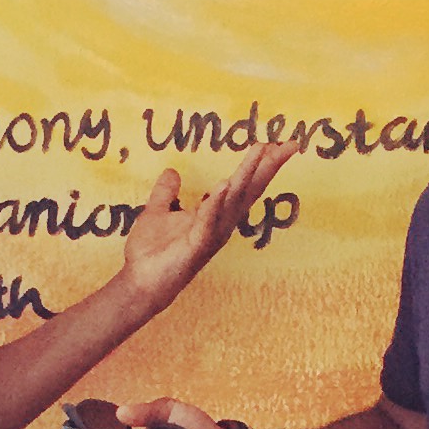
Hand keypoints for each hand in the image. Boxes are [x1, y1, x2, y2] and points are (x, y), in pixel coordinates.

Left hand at [115, 143, 298, 310]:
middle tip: (290, 144)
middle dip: (268, 166)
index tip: (274, 143)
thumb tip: (172, 171)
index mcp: (214, 215)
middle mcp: (219, 225)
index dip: (259, 165)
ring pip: (234, 202)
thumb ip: (166, 193)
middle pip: (249, 191)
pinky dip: (216, 204)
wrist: (138, 285)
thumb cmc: (151, 254)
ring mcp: (210, 237)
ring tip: (261, 151)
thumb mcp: (157, 213)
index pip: (242, 186)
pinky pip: (208, 223)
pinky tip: (224, 184)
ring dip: (247, 175)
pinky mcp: (195, 248)